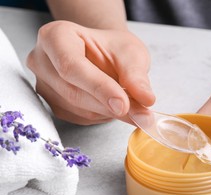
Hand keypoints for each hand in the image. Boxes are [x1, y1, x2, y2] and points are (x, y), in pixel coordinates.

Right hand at [27, 21, 154, 124]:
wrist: (105, 54)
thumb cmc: (114, 48)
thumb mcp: (131, 54)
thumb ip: (137, 76)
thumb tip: (146, 99)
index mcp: (55, 37)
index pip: (71, 66)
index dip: (99, 87)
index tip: (124, 104)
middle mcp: (42, 61)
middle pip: (73, 91)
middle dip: (109, 105)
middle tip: (141, 114)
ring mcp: (45, 85)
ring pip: (78, 108)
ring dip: (110, 112)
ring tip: (134, 106)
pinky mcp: (54, 105)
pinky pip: (80, 118)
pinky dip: (104, 116)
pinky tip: (115, 105)